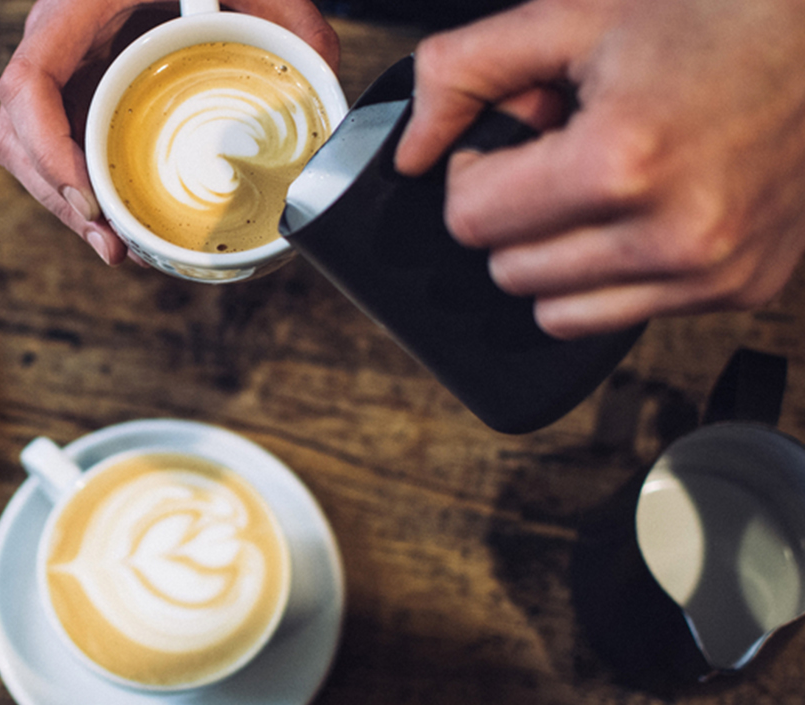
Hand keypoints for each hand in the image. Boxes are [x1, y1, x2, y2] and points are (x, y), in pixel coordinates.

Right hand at [0, 0, 338, 264]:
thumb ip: (289, 17)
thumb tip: (325, 77)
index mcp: (76, 8)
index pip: (27, 84)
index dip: (46, 148)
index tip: (90, 196)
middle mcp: (54, 42)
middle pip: (17, 135)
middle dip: (60, 199)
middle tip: (113, 243)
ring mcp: (60, 70)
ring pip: (28, 151)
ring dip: (66, 205)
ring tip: (117, 246)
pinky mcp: (75, 91)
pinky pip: (56, 147)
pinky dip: (79, 189)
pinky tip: (117, 220)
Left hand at [395, 0, 804, 338]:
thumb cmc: (712, 13)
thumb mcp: (571, 16)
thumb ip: (463, 72)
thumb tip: (408, 150)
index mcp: (621, 161)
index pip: (471, 221)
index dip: (474, 174)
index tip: (509, 143)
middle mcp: (673, 233)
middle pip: (508, 272)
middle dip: (513, 215)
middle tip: (560, 155)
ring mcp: (714, 270)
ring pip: (557, 312)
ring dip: (556, 254)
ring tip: (601, 183)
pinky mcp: (743, 288)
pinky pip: (625, 316)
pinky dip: (615, 274)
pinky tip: (644, 209)